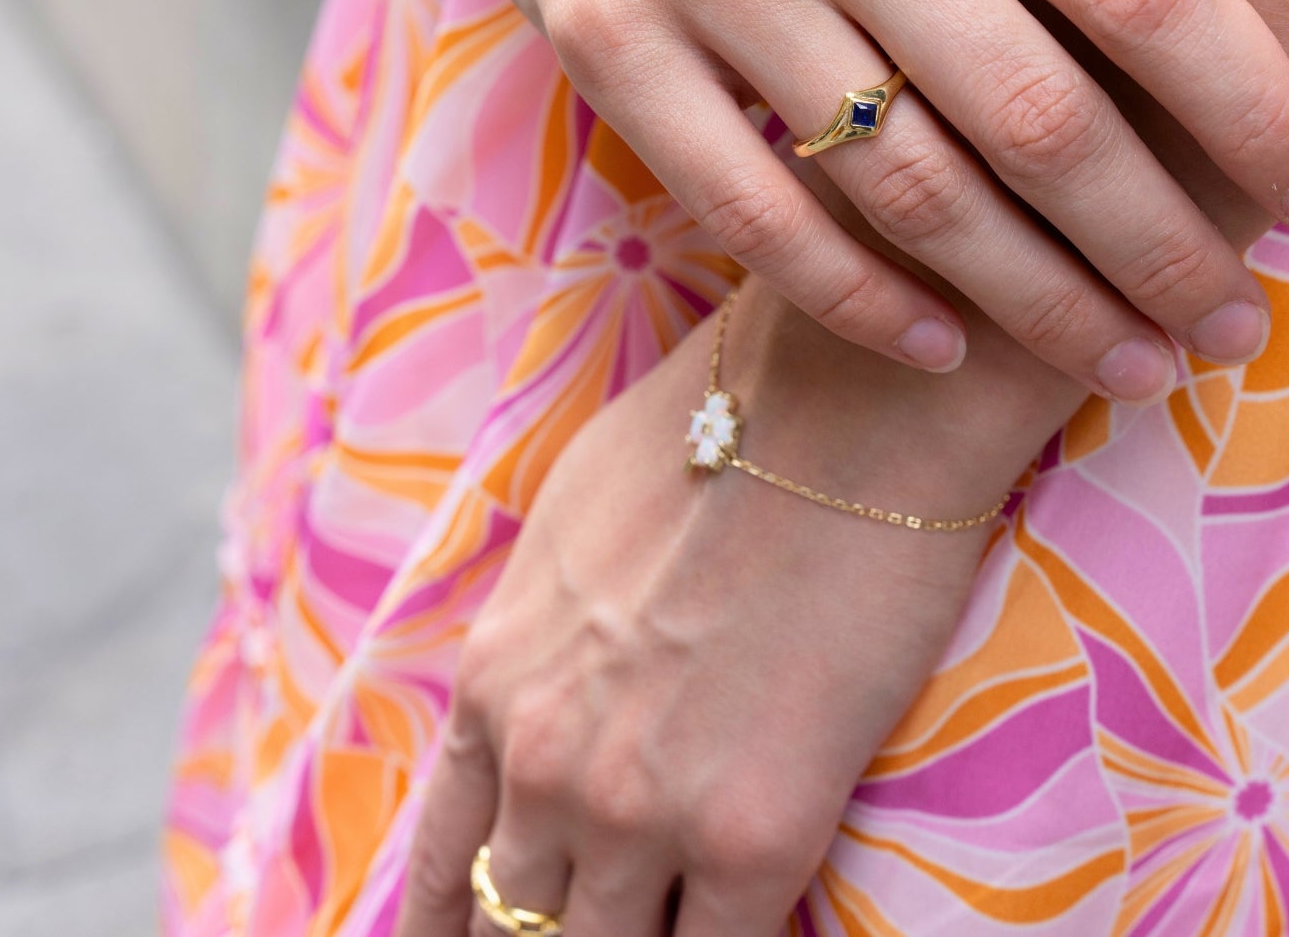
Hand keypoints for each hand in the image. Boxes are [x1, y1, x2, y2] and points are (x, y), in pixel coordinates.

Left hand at [392, 282, 1042, 936]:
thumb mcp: (571, 516)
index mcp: (495, 682)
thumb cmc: (715, 427)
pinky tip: (748, 932)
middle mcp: (546, 763)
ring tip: (655, 936)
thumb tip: (541, 681)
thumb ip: (539, 629)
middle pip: (518, 930)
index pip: (445, 865)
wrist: (842, 405)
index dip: (453, 930)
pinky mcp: (758, 834)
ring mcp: (644, 810)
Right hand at [408, 0, 1288, 402]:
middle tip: (1228, 324)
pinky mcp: (610, 48)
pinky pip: (754, 211)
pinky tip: (946, 348)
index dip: (1244, 100)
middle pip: (1031, 112)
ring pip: (900, 184)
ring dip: (1031, 299)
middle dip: (1152, 242)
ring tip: (1123, 365)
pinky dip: (858, 300)